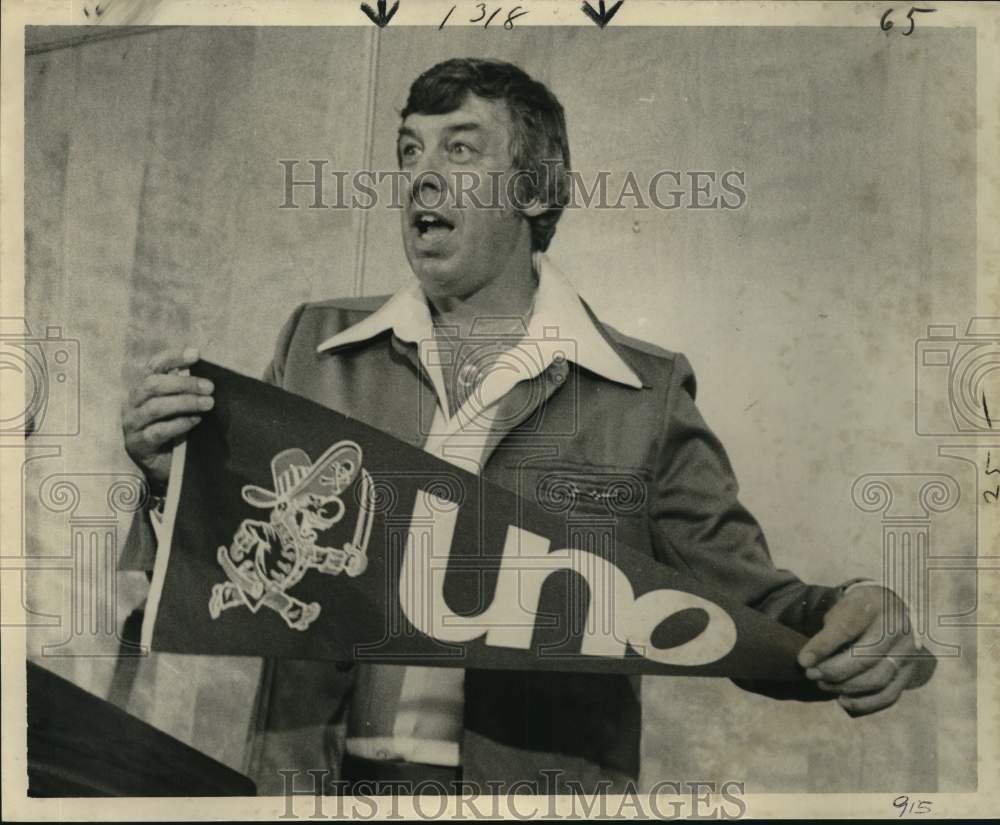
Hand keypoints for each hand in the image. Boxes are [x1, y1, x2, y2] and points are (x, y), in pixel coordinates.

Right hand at [121, 347, 213, 494]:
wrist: (165, 467)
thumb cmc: (175, 431)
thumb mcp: (181, 408)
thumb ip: (187, 392)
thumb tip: (210, 378)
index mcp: (143, 389)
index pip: (153, 367)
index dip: (173, 358)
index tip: (196, 354)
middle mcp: (133, 403)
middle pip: (154, 385)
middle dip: (184, 383)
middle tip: (210, 387)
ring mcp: (132, 424)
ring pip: (155, 407)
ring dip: (185, 402)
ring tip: (208, 404)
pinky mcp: (137, 444)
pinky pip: (157, 431)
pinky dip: (178, 424)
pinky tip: (195, 422)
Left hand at [797, 584, 935, 715]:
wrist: (890, 608)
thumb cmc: (856, 611)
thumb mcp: (841, 609)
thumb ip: (828, 632)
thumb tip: (809, 662)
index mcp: (874, 605)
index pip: (847, 628)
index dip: (823, 647)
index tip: (803, 661)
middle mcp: (896, 628)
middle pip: (865, 658)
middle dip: (833, 671)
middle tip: (811, 675)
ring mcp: (907, 652)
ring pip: (878, 679)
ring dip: (845, 687)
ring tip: (822, 684)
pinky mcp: (910, 672)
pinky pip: (889, 695)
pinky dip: (865, 703)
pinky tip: (842, 701)